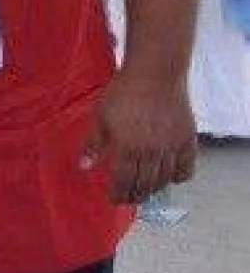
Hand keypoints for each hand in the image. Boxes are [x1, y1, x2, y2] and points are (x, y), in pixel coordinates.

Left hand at [82, 71, 195, 201]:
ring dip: (154, 189)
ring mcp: (171, 146)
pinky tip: (171, 178)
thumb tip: (83, 167)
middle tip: (129, 198)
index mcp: (127, 147)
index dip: (118, 194)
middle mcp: (151, 151)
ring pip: (164, 179)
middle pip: (144, 184)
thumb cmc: (123, 93)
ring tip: (146, 191)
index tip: (114, 199)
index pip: (123, 181)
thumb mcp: (101, 117)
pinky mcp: (188, 139)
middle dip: (135, 195)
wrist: (155, 73)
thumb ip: (93, 144)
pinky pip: (187, 167)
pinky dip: (179, 177)